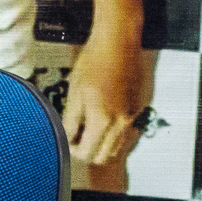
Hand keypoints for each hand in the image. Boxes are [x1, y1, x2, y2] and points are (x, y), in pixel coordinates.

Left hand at [62, 24, 148, 167]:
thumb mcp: (74, 91)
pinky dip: (111, 133)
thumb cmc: (94, 61)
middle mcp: (120, 123)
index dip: (72, 150)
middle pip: (103, 157)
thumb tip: (65, 136)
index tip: (65, 141)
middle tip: (74, 137)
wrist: (117, 43)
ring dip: (100, 144)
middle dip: (87, 151)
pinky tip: (99, 117)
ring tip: (85, 128)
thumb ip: (71, 119)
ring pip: (116, 147)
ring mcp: (131, 117)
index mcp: (102, 119)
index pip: (87, 153)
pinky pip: (124, 132)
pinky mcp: (136, 110)